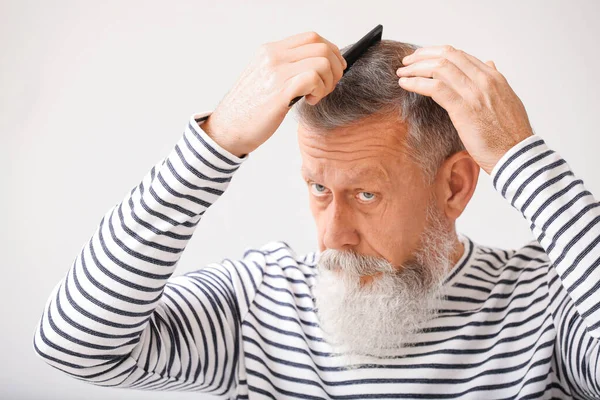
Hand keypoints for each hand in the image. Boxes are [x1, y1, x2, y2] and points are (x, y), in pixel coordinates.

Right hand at [201, 31, 346, 156]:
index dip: (331, 52)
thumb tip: (317, 66)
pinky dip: (319, 91)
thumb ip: (286, 68)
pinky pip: (313, 79)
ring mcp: (276, 72)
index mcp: (270, 51)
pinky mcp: (280, 92)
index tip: (335, 69)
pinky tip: (310, 101)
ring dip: (328, 82)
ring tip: (316, 96)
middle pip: (322, 48)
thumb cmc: (247, 109)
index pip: (312, 37)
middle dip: (335, 69)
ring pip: (322, 63)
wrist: (227, 129)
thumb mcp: (264, 77)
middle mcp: (273, 57)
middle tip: (327, 87)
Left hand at [396, 45, 533, 173]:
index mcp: (493, 77)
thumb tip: (488, 64)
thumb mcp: (507, 100)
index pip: (460, 55)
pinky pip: (434, 88)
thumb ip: (494, 81)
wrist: (517, 155)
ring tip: (402, 73)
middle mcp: (484, 80)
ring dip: (415, 68)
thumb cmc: (509, 135)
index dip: (437, 54)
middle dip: (423, 56)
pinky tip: (405, 84)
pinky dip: (416, 83)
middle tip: (407, 62)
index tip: (422, 58)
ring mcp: (474, 93)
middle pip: (447, 56)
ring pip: (439, 68)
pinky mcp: (463, 108)